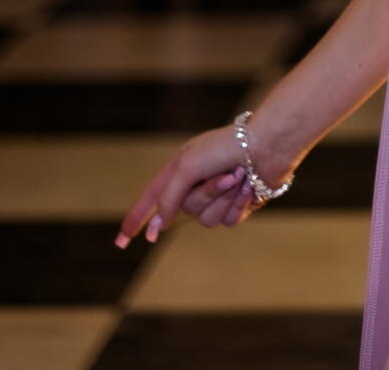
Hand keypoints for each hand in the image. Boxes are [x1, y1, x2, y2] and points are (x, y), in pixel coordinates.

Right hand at [117, 124, 284, 245]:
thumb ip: (168, 197)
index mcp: (180, 169)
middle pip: (186, 210)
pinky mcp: (236, 205)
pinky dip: (239, 205)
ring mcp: (216, 197)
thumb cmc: (226, 148)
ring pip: (208, 219)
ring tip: (240, 176)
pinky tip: (251, 187)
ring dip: (225, 199)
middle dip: (208, 194)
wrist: (268, 146)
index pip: (150, 199)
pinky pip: (228, 221)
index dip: (136, 220)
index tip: (120, 242)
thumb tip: (158, 224)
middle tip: (228, 173)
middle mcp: (195, 184)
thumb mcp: (187, 167)